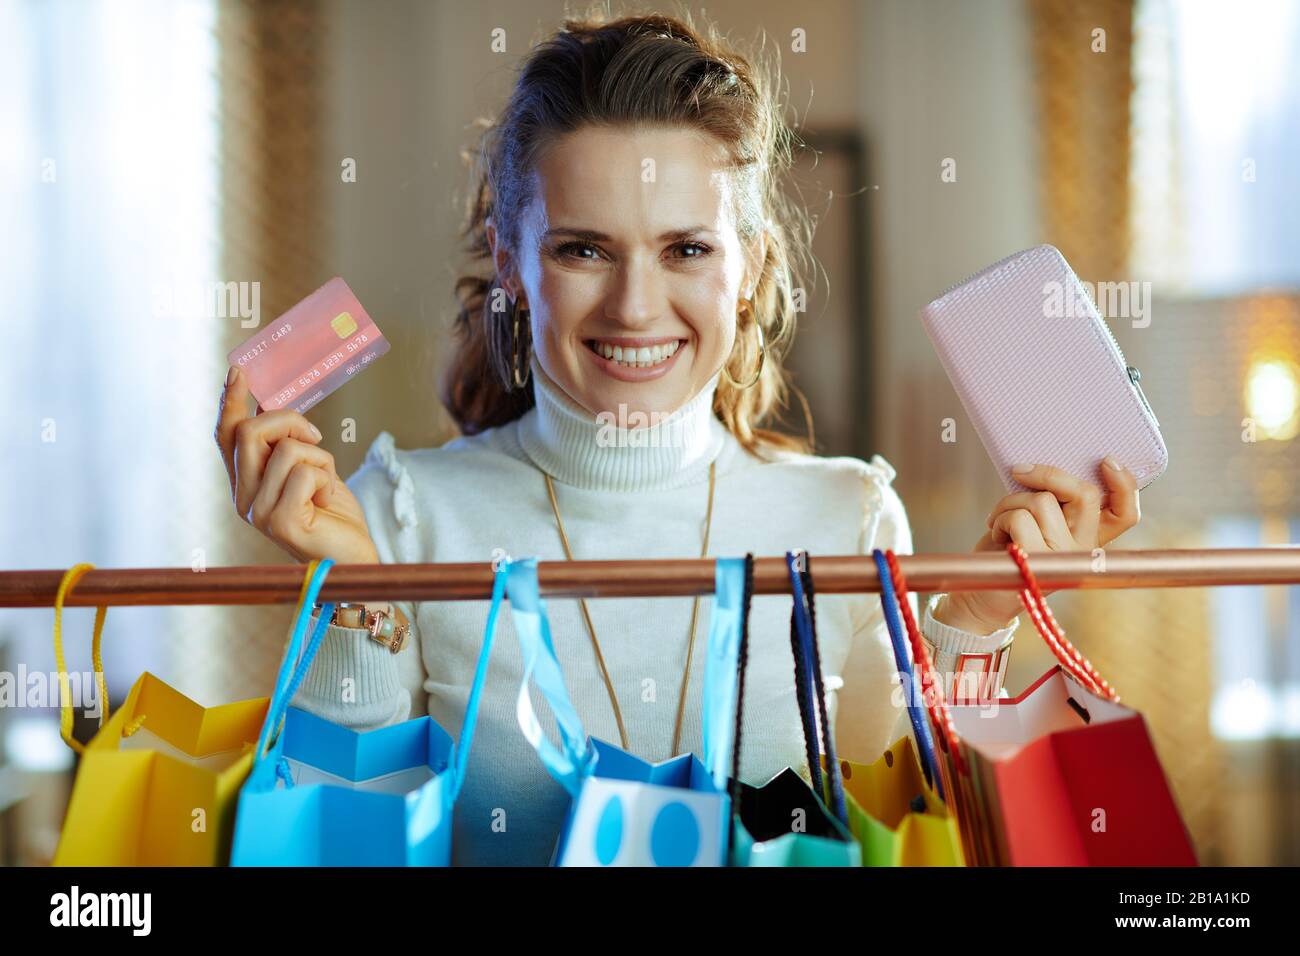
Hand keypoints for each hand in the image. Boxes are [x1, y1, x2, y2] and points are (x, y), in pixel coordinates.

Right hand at [214, 366, 379, 564]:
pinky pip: (305, 472)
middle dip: (290, 420)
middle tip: (316, 437)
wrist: (353, 559)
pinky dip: (327, 478)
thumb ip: (286, 443)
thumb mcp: (310, 469)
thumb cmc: (333, 515)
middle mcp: (243, 497)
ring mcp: (257, 512)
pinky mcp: (279, 522)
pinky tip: (327, 500)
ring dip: (320, 457)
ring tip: (326, 484)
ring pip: (285, 449)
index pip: (226, 435)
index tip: (239, 370)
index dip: (230, 401)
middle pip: (251, 432)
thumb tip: (267, 402)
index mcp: (245, 482)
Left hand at [933, 458, 1140, 633]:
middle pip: (1084, 494)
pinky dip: (1000, 518)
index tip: (1107, 461)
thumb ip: (1055, 504)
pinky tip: (997, 536)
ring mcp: (1063, 557)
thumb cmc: (1008, 550)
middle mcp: (1083, 549)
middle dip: (1047, 474)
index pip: (1124, 514)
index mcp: (1089, 537)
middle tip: (1019, 472)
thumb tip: (1048, 470)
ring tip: (1000, 521)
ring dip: (1011, 501)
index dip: (1125, 485)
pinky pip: (1020, 517)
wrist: (982, 591)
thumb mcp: (1038, 523)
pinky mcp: (1038, 562)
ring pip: (1042, 500)